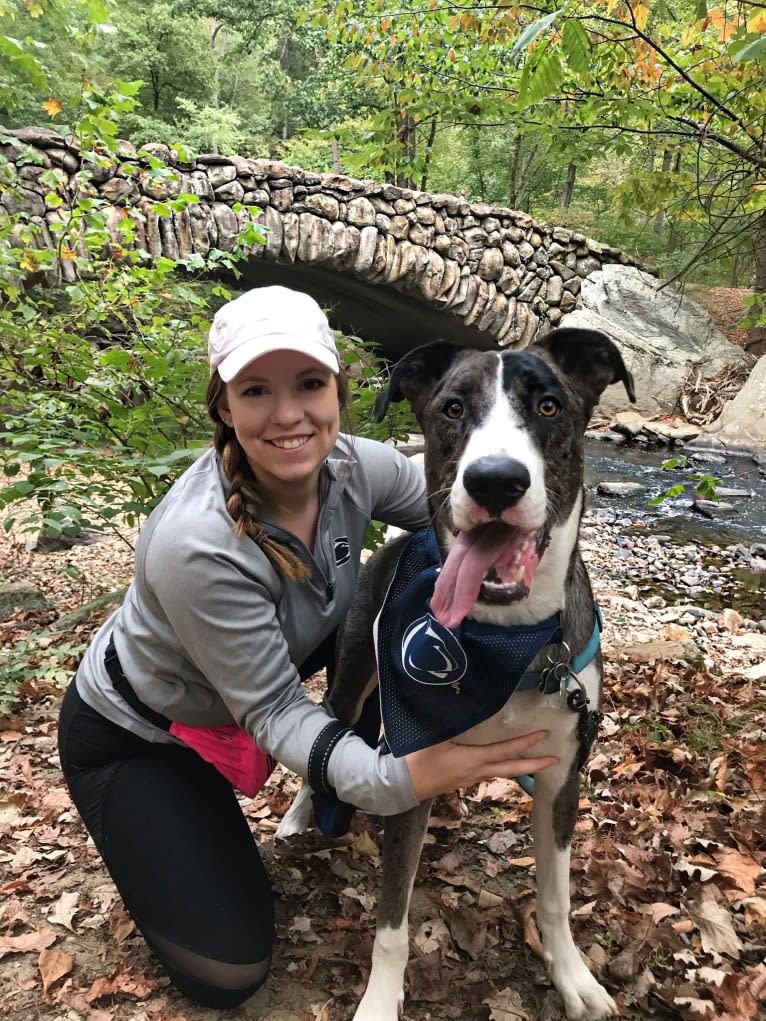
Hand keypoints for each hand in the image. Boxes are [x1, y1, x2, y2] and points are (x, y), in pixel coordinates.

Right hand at [404, 730, 556, 802]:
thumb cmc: (414, 761)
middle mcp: (475, 772)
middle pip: (510, 769)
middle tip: (554, 760)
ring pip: (500, 773)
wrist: (398, 786)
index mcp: (472, 760)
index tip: (543, 735)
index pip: (505, 751)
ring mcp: (468, 779)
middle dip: (533, 764)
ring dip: (519, 767)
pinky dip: (501, 767)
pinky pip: (488, 773)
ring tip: (534, 761)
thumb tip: (461, 697)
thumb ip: (447, 716)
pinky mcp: (460, 781)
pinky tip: (500, 763)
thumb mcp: (430, 736)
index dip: (525, 743)